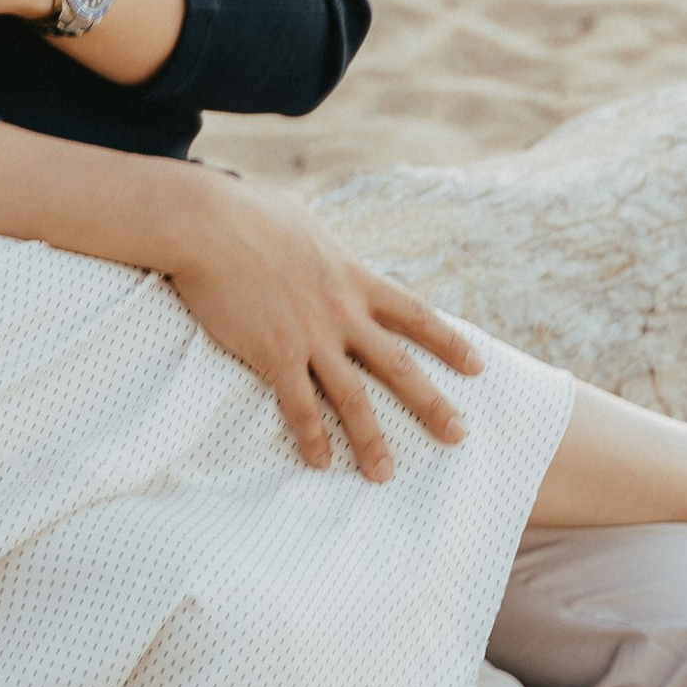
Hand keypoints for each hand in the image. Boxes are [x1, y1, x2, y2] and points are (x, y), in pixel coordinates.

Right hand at [160, 177, 485, 482]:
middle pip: (398, 365)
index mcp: (354, 278)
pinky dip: (312, 437)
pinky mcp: (274, 353)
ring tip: (385, 474)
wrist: (209, 224)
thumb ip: (320, 242)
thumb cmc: (248, 212)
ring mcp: (311, 335)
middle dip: (432, 403)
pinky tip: (320, 462)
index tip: (477, 366)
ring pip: (353, 397)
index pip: (414, 315)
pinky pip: (300, 406)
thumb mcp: (303, 221)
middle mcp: (343, 311)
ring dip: (371, 439)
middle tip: (459, 434)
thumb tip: (314, 238)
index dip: (449, 342)